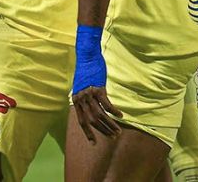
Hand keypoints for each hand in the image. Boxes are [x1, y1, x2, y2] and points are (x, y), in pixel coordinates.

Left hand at [71, 25, 121, 142]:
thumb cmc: (86, 69)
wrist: (87, 55)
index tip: (94, 143)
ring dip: (110, 124)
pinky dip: (114, 112)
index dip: (88, 133)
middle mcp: (81, 99)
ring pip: (100, 115)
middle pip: (91, 121)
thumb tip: (89, 106)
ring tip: (118, 131)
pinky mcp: (98, 88)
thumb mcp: (82, 85)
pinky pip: (107, 105)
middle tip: (112, 137)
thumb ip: (84, 97)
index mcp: (76, 100)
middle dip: (103, 131)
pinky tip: (120, 115)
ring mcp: (89, 94)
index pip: (81, 121)